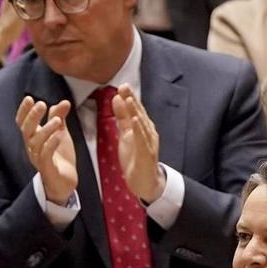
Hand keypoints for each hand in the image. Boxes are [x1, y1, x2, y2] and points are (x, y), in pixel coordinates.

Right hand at [17, 96, 77, 203]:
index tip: (29, 98)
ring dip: (46, 130)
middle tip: (41, 104)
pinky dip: (51, 144)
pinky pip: (45, 156)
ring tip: (57, 120)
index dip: (23, 111)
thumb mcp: (60, 133)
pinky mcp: (47, 169)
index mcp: (33, 138)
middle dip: (32, 117)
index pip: (22, 123)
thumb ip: (59, 118)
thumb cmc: (60, 157)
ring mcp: (38, 159)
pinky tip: (59, 135)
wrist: (65, 182)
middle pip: (26, 131)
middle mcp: (32, 148)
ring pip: (36, 143)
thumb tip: (64, 101)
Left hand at [109, 85, 164, 202]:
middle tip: (124, 86)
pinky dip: (139, 129)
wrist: (145, 182)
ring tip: (129, 99)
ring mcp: (149, 142)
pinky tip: (135, 120)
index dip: (128, 97)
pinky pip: (142, 139)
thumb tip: (117, 99)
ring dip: (135, 111)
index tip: (121, 85)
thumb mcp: (125, 135)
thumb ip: (122, 118)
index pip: (134, 109)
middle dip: (132, 99)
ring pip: (141, 124)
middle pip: (139, 113)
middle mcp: (148, 132)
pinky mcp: (147, 153)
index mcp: (141, 127)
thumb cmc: (135, 158)